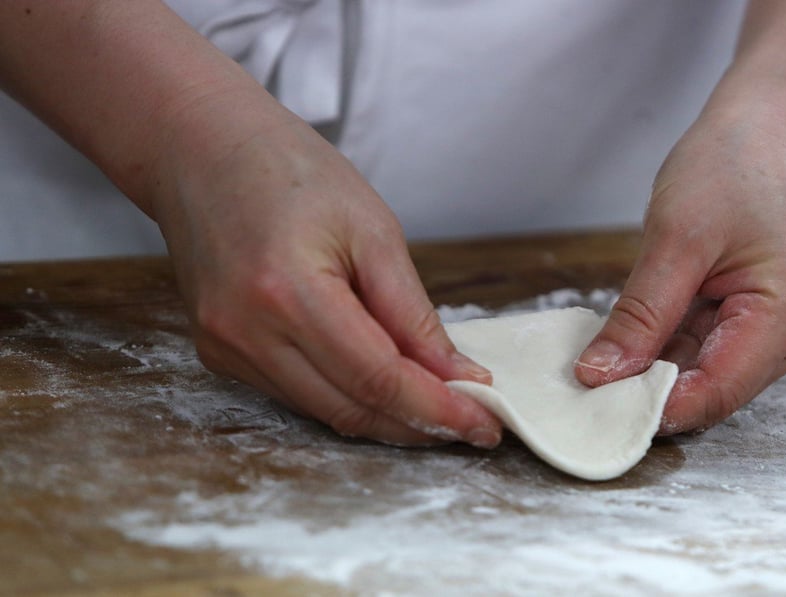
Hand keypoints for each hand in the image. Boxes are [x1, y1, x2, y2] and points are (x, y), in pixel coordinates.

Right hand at [150, 102, 501, 447]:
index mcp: (286, 291)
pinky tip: (384, 385)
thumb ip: (412, 314)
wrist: (201, 148)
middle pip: (350, 408)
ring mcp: (224, 348)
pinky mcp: (217, 353)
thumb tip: (456, 376)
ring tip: (439, 406)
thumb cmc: (290, 170)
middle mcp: (245, 332)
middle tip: (472, 423)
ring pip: (324, 411)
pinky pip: (296, 394)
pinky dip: (347, 396)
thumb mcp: (373, 230)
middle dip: (418, 424)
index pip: (377, 378)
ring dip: (386, 418)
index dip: (436, 408)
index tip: (485, 421)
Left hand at [575, 107, 785, 433]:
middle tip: (589, 380)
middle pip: (716, 390)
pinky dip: (673, 345)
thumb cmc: (732, 166)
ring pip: (710, 373)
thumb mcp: (675, 240)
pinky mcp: (768, 320)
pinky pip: (713, 349)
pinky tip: (639, 332)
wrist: (767, 127)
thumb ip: (640, 317)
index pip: (718, 392)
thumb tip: (599, 376)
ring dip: (660, 366)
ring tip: (610, 348)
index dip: (656, 407)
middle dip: (653, 388)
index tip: (596, 405)